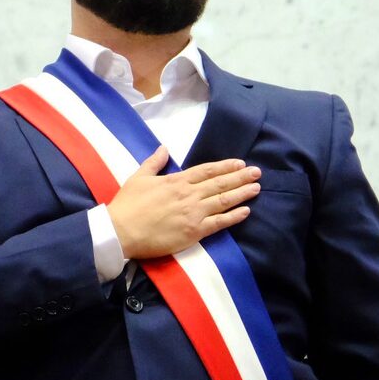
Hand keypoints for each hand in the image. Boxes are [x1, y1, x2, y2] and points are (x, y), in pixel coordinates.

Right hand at [107, 145, 260, 259]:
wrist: (121, 231)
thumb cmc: (128, 204)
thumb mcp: (139, 177)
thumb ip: (154, 162)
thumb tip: (164, 148)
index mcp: (176, 180)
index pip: (207, 170)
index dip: (225, 166)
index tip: (239, 163)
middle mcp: (189, 194)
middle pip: (220, 183)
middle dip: (240, 177)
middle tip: (257, 172)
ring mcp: (193, 213)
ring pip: (223, 200)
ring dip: (242, 193)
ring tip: (256, 187)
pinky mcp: (194, 232)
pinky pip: (219, 223)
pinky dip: (234, 216)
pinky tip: (246, 210)